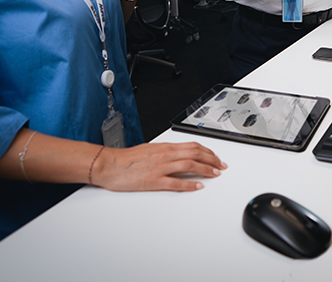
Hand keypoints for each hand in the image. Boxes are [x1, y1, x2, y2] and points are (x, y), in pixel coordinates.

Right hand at [93, 141, 226, 191]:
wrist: (110, 164)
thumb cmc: (126, 159)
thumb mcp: (150, 150)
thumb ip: (165, 153)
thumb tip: (178, 155)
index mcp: (165, 147)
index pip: (192, 146)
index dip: (208, 151)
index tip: (216, 157)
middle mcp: (165, 155)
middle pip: (195, 153)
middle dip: (212, 159)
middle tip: (221, 166)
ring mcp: (160, 167)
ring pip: (189, 165)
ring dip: (205, 169)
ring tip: (215, 174)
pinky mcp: (153, 181)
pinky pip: (175, 182)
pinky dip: (189, 184)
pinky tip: (198, 186)